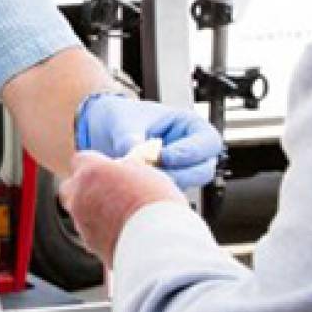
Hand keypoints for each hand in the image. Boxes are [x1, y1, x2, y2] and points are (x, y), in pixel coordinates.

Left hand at [59, 151, 184, 265]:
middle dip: (82, 188)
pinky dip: (100, 231)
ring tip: (119, 215)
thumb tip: (122, 167)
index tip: (108, 170)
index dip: (94, 164)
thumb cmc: (156, 203)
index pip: (80, 160)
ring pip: (77, 212)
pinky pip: (89, 232)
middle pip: (69, 187)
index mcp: (91, 172)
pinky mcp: (88, 244)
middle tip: (106, 191)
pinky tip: (122, 232)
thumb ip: (127, 168)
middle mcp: (79, 196)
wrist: (156, 244)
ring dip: (91, 210)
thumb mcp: (146, 173)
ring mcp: (81, 222)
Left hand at [75, 93, 221, 189]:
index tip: (164, 157)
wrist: (102, 129)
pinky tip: (133, 187)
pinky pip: (167, 195)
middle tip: (152, 174)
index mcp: (189, 125)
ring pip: (187, 186)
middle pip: (203, 170)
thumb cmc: (120, 116)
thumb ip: (130, 137)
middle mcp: (190, 149)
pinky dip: (152, 193)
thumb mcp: (123, 121)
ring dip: (165, 186)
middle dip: (180, 175)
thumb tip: (135, 156)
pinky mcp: (166, 184)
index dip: (190, 152)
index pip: (208, 142)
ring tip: (138, 179)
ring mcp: (180, 169)